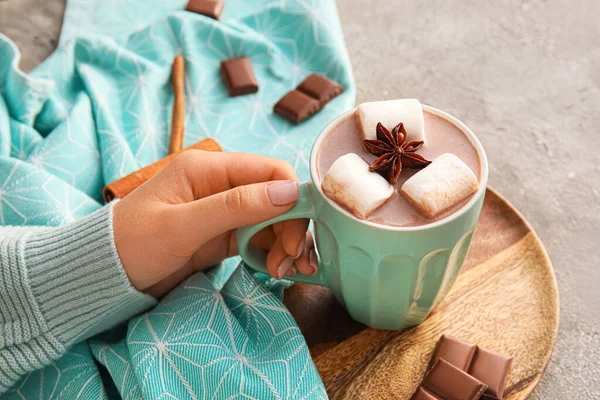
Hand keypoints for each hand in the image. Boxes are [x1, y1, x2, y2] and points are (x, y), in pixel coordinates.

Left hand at [113, 151, 317, 297]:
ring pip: (272, 219)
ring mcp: (223, 209)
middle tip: (289, 263)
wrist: (104, 275)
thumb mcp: (181, 226)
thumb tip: (290, 191)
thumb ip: (235, 207)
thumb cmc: (133, 244)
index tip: (293, 238)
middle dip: (290, 228)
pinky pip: (258, 237)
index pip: (270, 171)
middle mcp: (221, 183)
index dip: (292, 200)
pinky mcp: (223, 234)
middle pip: (277, 197)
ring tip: (282, 272)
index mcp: (208, 168)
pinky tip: (273, 269)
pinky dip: (271, 252)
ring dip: (284, 243)